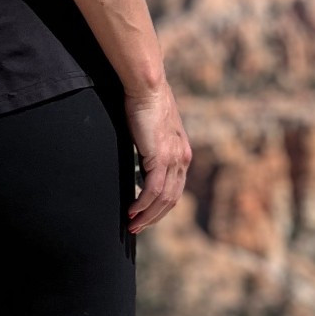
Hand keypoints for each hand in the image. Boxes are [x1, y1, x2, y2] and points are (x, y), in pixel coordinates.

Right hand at [124, 80, 191, 232]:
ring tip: (131, 225)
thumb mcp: (152, 130)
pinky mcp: (160, 156)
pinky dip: (142, 203)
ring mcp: (173, 159)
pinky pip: (152, 189)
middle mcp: (182, 159)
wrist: (147, 87)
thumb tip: (140, 160)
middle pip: (172, 199)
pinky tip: (132, 211)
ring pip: (163, 199)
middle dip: (154, 217)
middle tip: (137, 228)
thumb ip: (151, 147)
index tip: (146, 217)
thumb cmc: (145, 103)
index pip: (175, 189)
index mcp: (183, 153)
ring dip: (147, 215)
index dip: (161, 207)